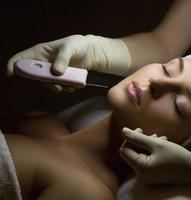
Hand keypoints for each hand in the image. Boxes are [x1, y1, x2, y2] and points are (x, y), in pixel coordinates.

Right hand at [6, 34, 129, 91]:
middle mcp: (44, 63)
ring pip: (48, 83)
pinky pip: (59, 85)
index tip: (12, 73)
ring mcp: (52, 71)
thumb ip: (63, 59)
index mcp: (41, 52)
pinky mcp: (61, 77)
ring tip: (71, 86)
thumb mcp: (70, 48)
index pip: (22, 58)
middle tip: (58, 86)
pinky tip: (75, 86)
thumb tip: (56, 73)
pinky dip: (66, 88)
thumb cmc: (78, 45)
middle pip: (35, 76)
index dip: (14, 65)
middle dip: (46, 83)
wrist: (91, 52)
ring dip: (58, 87)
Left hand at [120, 127, 190, 184]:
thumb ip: (138, 137)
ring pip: (140, 156)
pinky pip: (147, 162)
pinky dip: (152, 153)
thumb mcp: (157, 143)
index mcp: (141, 168)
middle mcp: (141, 175)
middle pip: (132, 153)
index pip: (124, 150)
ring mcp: (147, 177)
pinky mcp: (154, 177)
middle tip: (153, 134)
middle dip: (141, 142)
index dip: (130, 139)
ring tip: (161, 139)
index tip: (141, 131)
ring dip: (148, 145)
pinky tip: (163, 145)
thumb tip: (123, 131)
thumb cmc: (176, 155)